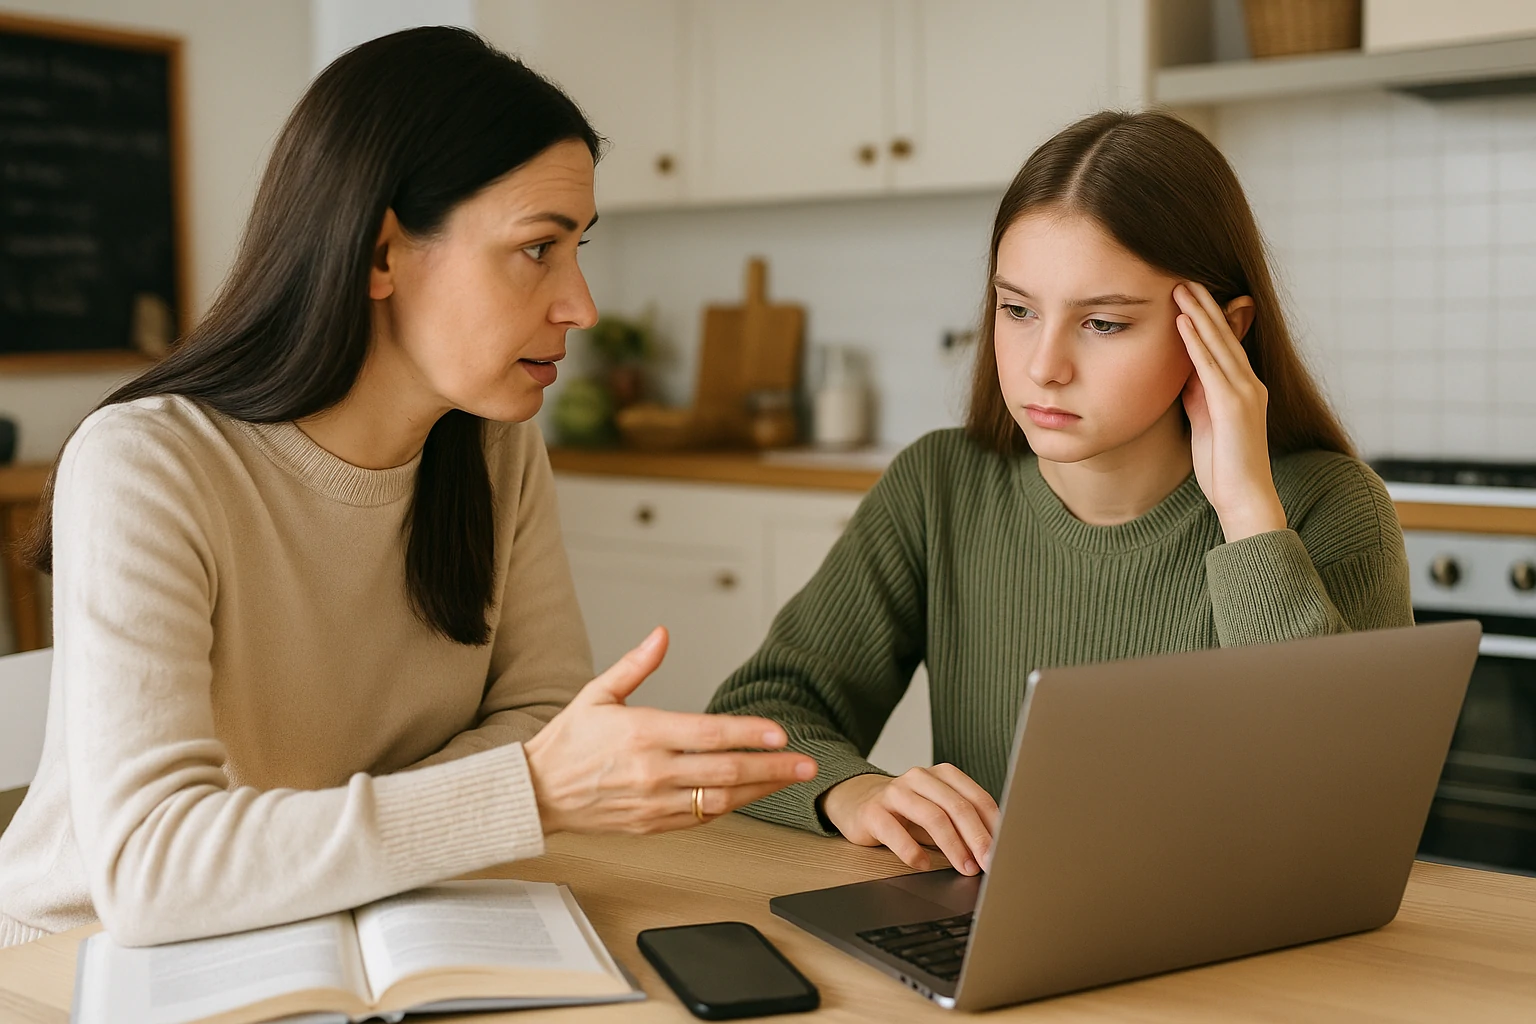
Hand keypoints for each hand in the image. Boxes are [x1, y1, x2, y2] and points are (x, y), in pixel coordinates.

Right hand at [524, 627, 817, 834]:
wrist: (535, 794)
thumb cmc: (566, 742)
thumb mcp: (596, 693)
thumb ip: (636, 665)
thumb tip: (662, 634)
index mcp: (640, 733)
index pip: (707, 733)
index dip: (748, 733)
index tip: (779, 733)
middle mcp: (651, 770)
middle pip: (725, 770)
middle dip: (772, 767)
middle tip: (807, 762)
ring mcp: (653, 801)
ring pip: (720, 798)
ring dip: (761, 789)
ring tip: (791, 778)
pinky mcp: (652, 824)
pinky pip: (701, 816)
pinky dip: (731, 805)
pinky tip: (751, 793)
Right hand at [820, 765, 999, 875]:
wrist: (858, 802)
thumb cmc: (907, 812)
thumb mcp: (938, 810)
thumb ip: (964, 822)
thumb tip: (996, 850)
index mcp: (943, 775)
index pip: (976, 798)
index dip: (994, 826)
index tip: (1006, 851)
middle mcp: (920, 778)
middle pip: (957, 806)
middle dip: (977, 838)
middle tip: (989, 863)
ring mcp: (895, 792)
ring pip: (932, 816)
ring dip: (953, 846)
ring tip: (965, 868)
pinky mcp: (873, 811)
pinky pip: (896, 832)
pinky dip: (913, 852)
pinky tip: (924, 864)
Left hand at [1174, 281, 1286, 541]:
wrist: (1243, 497)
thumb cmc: (1222, 465)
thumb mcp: (1205, 420)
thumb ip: (1197, 393)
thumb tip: (1183, 370)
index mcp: (1243, 387)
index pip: (1224, 343)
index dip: (1208, 316)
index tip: (1188, 291)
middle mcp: (1249, 384)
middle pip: (1224, 335)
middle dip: (1204, 304)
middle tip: (1183, 275)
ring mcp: (1245, 393)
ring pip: (1218, 343)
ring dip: (1198, 313)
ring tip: (1180, 286)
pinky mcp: (1234, 405)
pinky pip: (1210, 366)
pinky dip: (1195, 342)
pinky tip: (1182, 321)